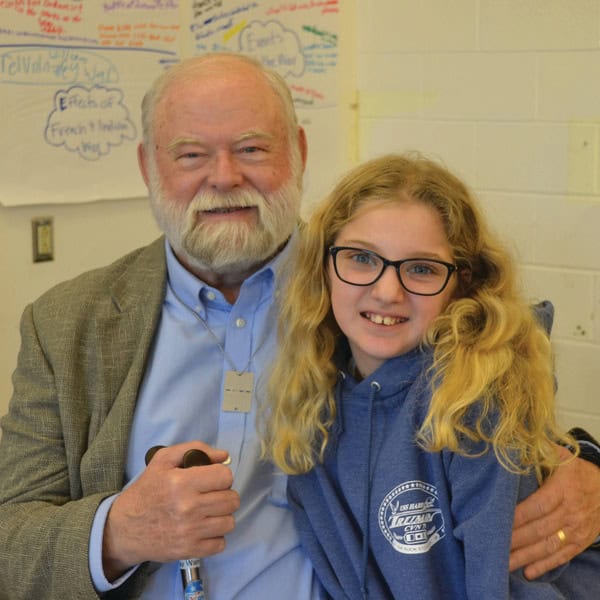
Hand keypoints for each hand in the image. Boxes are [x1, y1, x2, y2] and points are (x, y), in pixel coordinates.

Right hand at [102, 441, 238, 580]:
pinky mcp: (189, 550)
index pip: (225, 476)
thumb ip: (195, 449)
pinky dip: (215, 537)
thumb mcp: (164, 460)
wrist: (125, 528)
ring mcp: (190, 532)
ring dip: (222, 516)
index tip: (211, 479)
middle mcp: (188, 507)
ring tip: (208, 512)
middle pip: (232, 500)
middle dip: (225, 494)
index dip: (221, 475)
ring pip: (229, 522)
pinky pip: (221, 544)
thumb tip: (224, 456)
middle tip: (211, 495)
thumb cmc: (147, 490)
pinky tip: (203, 529)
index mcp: (182, 482)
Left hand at [510, 445, 599, 578]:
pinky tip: (528, 572)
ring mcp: (577, 529)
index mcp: (563, 489)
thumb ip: (538, 453)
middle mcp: (571, 512)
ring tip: (505, 563)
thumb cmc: (576, 469)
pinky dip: (545, 565)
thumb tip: (513, 447)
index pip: (538, 505)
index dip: (518, 515)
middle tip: (494, 546)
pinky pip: (563, 556)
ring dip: (526, 556)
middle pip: (540, 529)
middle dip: (516, 539)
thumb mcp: (560, 455)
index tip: (498, 522)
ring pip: (549, 546)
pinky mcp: (582, 541)